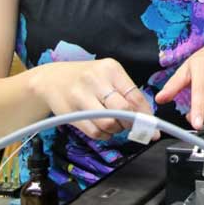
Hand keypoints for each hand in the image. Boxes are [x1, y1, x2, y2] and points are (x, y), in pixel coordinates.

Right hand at [30, 58, 154, 140]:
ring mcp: (80, 96)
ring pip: (109, 124)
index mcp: (111, 69)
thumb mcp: (108, 76)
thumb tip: (148, 118)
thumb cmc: (87, 78)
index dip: (145, 115)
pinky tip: (102, 128)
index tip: (152, 127)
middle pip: (123, 110)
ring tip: (114, 124)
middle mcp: (96, 80)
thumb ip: (127, 93)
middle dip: (131, 123)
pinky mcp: (70, 112)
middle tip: (131, 126)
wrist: (51, 79)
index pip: (134, 96)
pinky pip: (94, 132)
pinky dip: (104, 135)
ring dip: (117, 130)